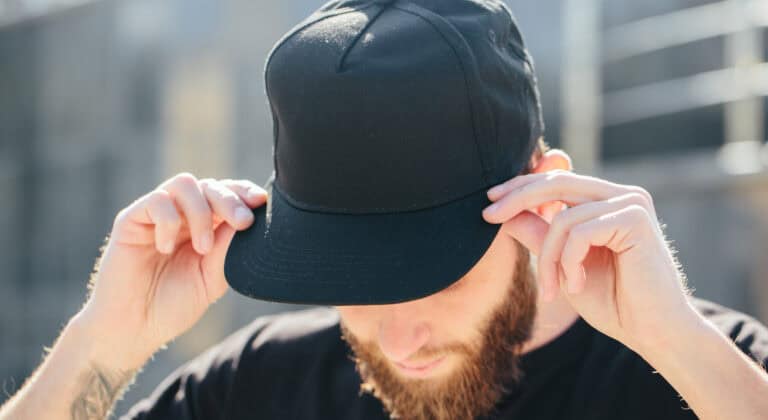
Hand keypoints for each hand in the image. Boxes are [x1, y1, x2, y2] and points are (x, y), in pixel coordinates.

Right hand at [74, 173, 266, 367]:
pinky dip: (169, 221)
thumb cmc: (172, 306)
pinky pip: (156, 201)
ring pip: (185, 184)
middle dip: (231, 200)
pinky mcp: (131, 220)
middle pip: (210, 185)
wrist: (132, 329)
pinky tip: (166, 248)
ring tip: (203, 247)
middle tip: (243, 222)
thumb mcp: (211, 280)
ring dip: (201, 212)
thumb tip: (248, 220)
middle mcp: (181, 215)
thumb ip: (227, 250)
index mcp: (204, 226)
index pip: (226, 194)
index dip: (244, 193)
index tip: (261, 203)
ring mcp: (155, 215)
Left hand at [482, 170, 697, 352]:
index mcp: (606, 201)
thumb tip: (504, 212)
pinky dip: (568, 262)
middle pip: (556, 183)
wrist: (652, 332)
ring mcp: (631, 203)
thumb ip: (539, 234)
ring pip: (564, 218)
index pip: (556, 180)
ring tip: (553, 289)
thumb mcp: (562, 263)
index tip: (489, 202)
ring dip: (549, 258)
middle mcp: (621, 195)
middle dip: (517, 199)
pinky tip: (576, 285)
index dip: (520, 186)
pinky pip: (579, 232)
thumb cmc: (612, 301)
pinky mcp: (635, 218)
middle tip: (488, 216)